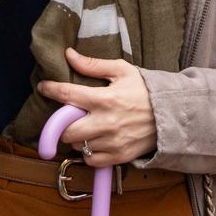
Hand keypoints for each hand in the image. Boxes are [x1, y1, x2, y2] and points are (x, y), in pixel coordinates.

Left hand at [35, 47, 156, 164]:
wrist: (172, 115)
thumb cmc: (145, 90)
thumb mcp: (122, 70)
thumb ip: (93, 64)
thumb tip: (69, 55)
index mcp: (105, 98)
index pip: (68, 95)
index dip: (51, 90)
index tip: (43, 87)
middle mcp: (106, 123)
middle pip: (66, 129)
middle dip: (62, 122)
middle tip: (67, 115)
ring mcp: (112, 142)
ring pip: (77, 146)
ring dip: (75, 137)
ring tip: (84, 127)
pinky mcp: (119, 156)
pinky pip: (91, 160)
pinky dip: (88, 152)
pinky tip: (94, 141)